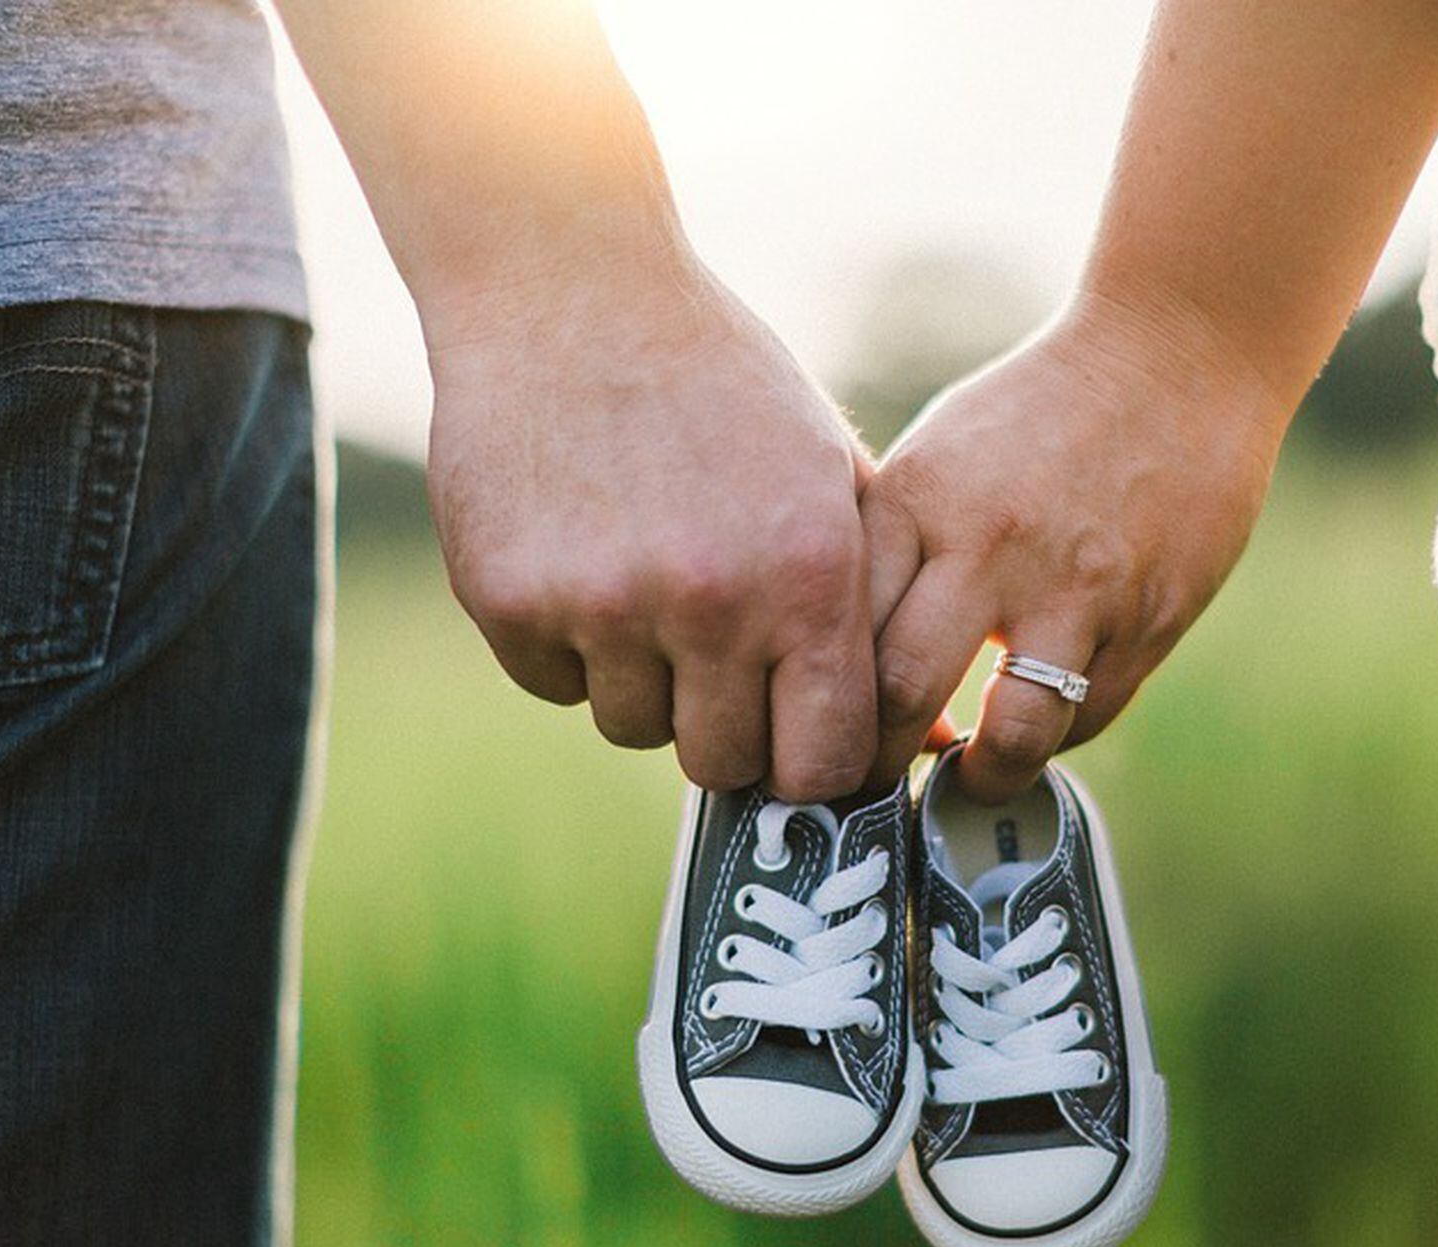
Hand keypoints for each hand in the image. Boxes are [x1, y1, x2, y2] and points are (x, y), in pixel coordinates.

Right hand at [423, 248, 878, 799]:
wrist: (570, 290)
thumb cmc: (723, 386)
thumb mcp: (829, 475)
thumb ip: (878, 609)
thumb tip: (927, 745)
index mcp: (808, 576)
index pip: (824, 763)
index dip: (809, 764)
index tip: (794, 737)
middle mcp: (710, 602)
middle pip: (722, 762)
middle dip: (725, 726)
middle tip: (714, 655)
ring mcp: (602, 606)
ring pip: (633, 726)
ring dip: (644, 680)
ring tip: (646, 579)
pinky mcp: (510, 601)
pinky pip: (553, 684)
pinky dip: (568, 646)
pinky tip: (582, 556)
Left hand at [861, 289, 1279, 799]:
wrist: (1178, 357)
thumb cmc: (1036, 413)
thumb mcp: (938, 457)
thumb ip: (890, 549)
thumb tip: (830, 660)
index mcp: (919, 500)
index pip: (840, 632)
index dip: (817, 705)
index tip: (815, 736)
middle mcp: (990, 546)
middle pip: (901, 694)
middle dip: (876, 765)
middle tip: (873, 786)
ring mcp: (1077, 588)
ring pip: (1012, 734)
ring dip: (980, 778)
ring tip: (966, 779)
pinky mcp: (1149, 617)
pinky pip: (1086, 716)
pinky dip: (1052, 738)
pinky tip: (1033, 726)